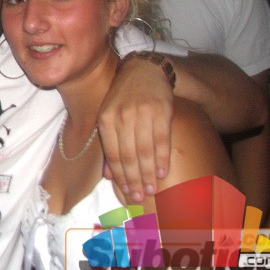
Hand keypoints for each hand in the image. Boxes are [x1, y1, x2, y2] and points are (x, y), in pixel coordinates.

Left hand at [98, 55, 173, 202]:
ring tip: (152, 190)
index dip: (120, 176)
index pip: (113, 154)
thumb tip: (109, 176)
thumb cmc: (124, 98)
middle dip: (134, 180)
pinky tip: (163, 172)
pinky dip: (162, 158)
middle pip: (128, 155)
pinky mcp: (161, 110)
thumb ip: (110, 143)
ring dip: (148, 174)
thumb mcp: (109, 115)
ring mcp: (142, 112)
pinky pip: (162, 139)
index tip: (126, 194)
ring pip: (145, 150)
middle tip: (139, 198)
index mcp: (105, 118)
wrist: (144, 71)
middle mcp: (122, 116)